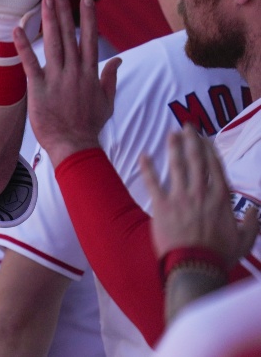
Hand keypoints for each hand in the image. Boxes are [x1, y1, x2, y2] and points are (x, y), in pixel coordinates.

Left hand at [16, 0, 119, 163]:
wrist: (75, 145)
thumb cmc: (89, 125)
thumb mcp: (107, 101)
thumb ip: (110, 78)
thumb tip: (119, 60)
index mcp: (91, 73)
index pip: (90, 39)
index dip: (88, 17)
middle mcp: (75, 71)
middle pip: (70, 35)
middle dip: (64, 11)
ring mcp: (57, 78)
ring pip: (53, 43)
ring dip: (48, 20)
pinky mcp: (39, 88)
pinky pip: (30, 63)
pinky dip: (24, 45)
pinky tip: (18, 28)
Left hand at [141, 127, 259, 267]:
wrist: (195, 266)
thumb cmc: (220, 255)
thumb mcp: (245, 240)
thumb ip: (252, 223)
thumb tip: (256, 210)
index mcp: (221, 198)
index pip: (216, 167)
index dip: (210, 151)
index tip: (205, 139)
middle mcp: (201, 193)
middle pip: (196, 160)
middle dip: (192, 141)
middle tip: (187, 126)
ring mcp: (181, 198)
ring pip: (177, 166)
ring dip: (173, 148)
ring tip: (171, 134)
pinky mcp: (162, 206)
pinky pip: (153, 182)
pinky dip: (148, 168)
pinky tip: (144, 155)